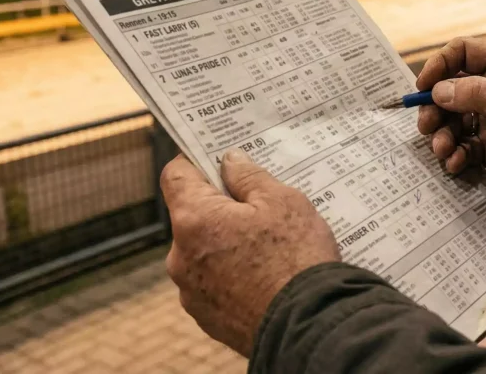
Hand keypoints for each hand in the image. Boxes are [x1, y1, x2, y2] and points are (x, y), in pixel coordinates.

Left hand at [160, 150, 339, 356]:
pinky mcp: (207, 318)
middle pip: (193, 216)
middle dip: (221, 208)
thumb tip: (229, 161)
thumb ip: (249, 176)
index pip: (176, 175)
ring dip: (227, 244)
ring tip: (269, 248)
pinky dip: (233, 275)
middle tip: (260, 208)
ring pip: (204, 252)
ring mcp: (191, 292)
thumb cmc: (296, 258)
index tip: (218, 160)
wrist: (309, 325)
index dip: (196, 161)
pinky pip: (214, 284)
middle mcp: (181, 257)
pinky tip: (266, 276)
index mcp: (194, 220)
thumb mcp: (282, 201)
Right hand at [416, 38, 485, 216]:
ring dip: (441, 135)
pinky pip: (460, 147)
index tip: (424, 86)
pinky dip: (453, 155)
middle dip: (435, 108)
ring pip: (450, 121)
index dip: (440, 65)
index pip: (463, 53)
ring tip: (443, 149)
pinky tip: (456, 163)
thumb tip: (438, 90)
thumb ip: (477, 94)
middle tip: (427, 126)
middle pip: (449, 90)